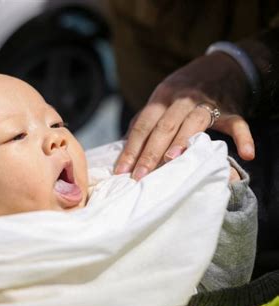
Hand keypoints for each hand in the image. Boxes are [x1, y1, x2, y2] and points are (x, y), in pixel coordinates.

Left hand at [115, 52, 255, 179]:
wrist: (219, 66)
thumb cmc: (182, 90)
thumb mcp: (161, 98)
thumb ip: (145, 120)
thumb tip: (123, 145)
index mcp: (161, 98)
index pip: (143, 125)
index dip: (132, 148)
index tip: (122, 170)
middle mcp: (181, 99)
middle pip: (164, 127)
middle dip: (150, 153)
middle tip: (140, 176)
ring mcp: (206, 102)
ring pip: (193, 123)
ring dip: (182, 141)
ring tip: (171, 160)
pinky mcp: (229, 109)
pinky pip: (237, 123)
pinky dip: (243, 137)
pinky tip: (247, 154)